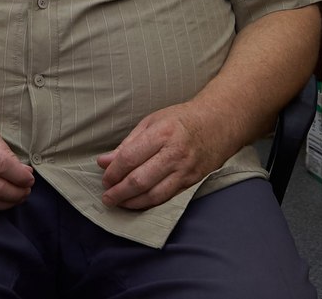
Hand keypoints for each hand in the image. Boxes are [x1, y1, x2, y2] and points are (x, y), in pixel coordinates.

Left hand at [96, 102, 230, 210]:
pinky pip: (167, 198)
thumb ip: (127, 144)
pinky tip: (137, 203)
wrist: (218, 124)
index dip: (113, 171)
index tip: (105, 177)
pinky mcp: (192, 182)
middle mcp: (175, 153)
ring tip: (118, 203)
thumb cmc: (180, 120)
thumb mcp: (151, 122)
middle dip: (119, 192)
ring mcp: (185, 170)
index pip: (130, 157)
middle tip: (107, 196)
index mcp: (162, 133)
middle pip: (140, 180)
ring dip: (132, 202)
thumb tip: (104, 161)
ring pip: (153, 194)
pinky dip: (149, 203)